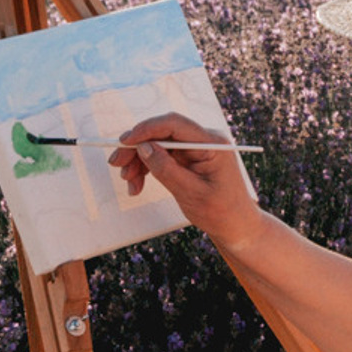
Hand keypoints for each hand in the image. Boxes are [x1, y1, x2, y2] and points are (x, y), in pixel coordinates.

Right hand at [109, 113, 262, 250]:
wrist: (235, 226)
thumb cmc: (220, 212)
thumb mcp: (190, 193)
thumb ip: (166, 168)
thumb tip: (143, 147)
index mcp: (211, 144)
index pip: (175, 125)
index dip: (146, 129)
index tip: (124, 142)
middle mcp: (204, 141)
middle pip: (162, 133)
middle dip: (137, 147)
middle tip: (116, 164)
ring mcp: (195, 150)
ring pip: (158, 146)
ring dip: (139, 162)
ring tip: (129, 183)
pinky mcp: (188, 159)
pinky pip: (162, 157)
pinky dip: (147, 169)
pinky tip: (137, 186)